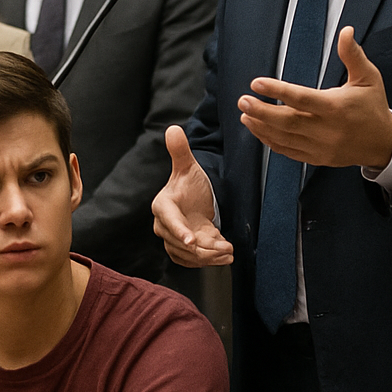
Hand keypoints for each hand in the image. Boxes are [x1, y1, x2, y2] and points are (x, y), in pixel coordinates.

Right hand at [151, 125, 233, 267]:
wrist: (195, 198)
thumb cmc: (189, 182)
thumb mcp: (187, 167)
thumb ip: (180, 150)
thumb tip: (173, 129)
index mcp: (162, 205)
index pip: (169, 219)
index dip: (179, 230)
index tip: (192, 240)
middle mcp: (164, 225)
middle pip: (180, 243)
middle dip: (203, 248)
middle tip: (225, 247)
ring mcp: (173, 239)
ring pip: (188, 255)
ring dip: (209, 256)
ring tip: (228, 252)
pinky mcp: (183, 250)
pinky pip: (192, 261)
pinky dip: (208, 261)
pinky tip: (224, 256)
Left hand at [239, 26, 391, 169]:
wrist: (384, 143)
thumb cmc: (373, 107)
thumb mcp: (369, 77)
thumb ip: (352, 54)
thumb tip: (346, 31)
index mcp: (337, 108)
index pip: (302, 98)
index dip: (278, 90)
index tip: (257, 82)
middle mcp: (327, 130)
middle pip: (288, 121)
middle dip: (262, 111)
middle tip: (243, 101)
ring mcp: (321, 147)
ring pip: (285, 138)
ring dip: (261, 127)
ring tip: (245, 115)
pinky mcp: (317, 158)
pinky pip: (289, 151)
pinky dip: (271, 142)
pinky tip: (259, 131)